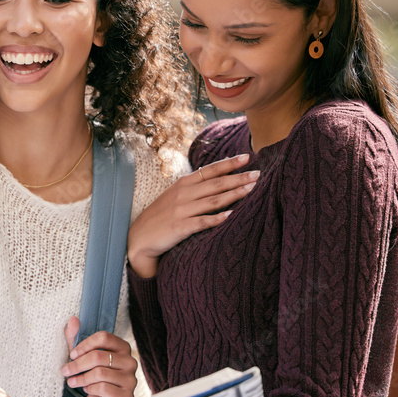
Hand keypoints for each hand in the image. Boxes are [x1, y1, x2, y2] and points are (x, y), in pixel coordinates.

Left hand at [61, 316, 137, 396]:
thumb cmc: (92, 379)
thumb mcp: (82, 358)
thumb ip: (76, 339)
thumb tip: (73, 319)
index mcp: (122, 348)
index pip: (104, 337)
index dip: (84, 344)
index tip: (72, 354)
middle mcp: (130, 362)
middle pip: (99, 356)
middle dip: (77, 364)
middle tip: (65, 371)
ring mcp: (131, 379)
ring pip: (100, 373)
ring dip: (81, 378)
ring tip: (73, 382)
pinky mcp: (126, 396)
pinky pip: (103, 388)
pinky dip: (90, 389)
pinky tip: (87, 390)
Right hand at [127, 154, 257, 277]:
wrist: (139, 239)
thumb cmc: (159, 217)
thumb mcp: (173, 197)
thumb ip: (193, 187)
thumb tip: (216, 176)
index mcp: (182, 184)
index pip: (209, 171)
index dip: (228, 163)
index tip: (247, 157)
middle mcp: (183, 195)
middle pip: (216, 184)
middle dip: (238, 178)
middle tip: (258, 174)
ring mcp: (181, 211)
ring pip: (213, 201)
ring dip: (234, 194)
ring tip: (252, 190)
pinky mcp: (180, 227)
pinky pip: (202, 222)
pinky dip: (217, 219)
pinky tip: (231, 216)